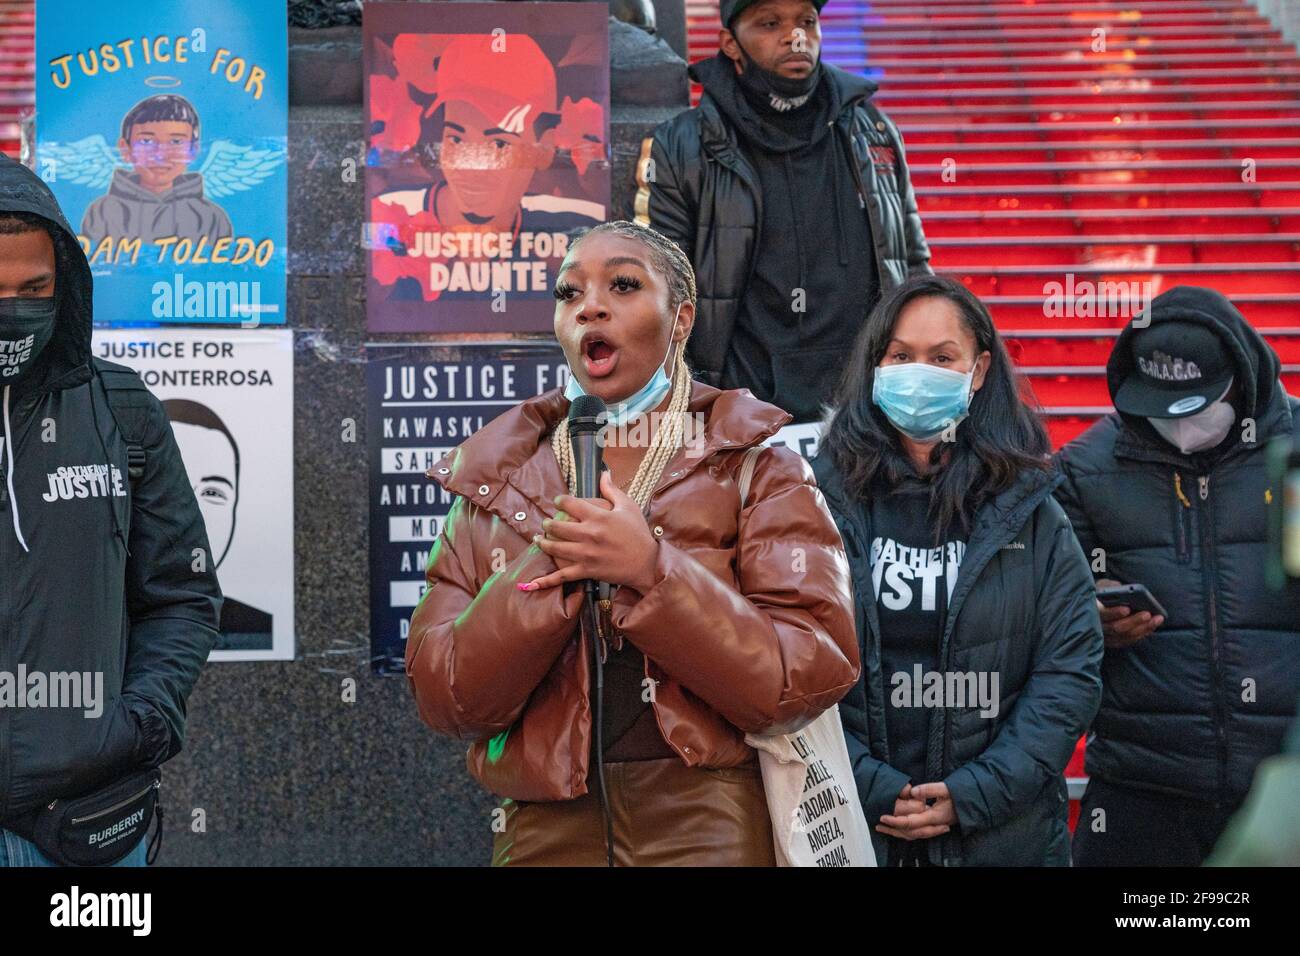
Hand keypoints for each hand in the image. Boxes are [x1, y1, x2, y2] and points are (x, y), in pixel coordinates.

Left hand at [521, 470, 659, 593]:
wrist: (647, 563)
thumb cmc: (638, 533)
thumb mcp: (628, 507)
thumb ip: (612, 490)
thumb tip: (603, 473)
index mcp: (598, 517)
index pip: (570, 503)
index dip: (560, 500)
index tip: (558, 501)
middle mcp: (588, 534)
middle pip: (558, 526)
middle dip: (548, 523)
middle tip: (546, 522)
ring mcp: (585, 554)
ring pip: (555, 547)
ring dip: (543, 542)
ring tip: (539, 539)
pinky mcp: (586, 571)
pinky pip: (562, 576)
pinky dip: (546, 581)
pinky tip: (531, 583)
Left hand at [877, 781, 955, 840]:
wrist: (973, 802)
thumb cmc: (960, 794)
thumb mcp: (946, 788)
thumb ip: (929, 789)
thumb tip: (913, 791)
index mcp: (934, 817)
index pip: (911, 822)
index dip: (896, 821)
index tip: (883, 817)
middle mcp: (933, 824)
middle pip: (909, 832)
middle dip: (893, 830)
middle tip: (879, 825)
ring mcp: (934, 826)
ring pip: (913, 834)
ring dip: (898, 833)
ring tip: (884, 829)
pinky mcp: (934, 825)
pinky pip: (917, 832)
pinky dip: (906, 832)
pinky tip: (899, 830)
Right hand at [1095, 578, 1163, 648]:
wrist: (1096, 606)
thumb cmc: (1101, 594)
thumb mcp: (1101, 586)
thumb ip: (1108, 586)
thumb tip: (1119, 587)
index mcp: (1093, 611)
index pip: (1102, 614)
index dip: (1114, 613)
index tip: (1127, 609)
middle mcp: (1098, 627)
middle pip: (1116, 627)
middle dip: (1134, 621)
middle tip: (1147, 613)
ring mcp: (1106, 637)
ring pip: (1126, 636)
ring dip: (1143, 628)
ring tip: (1157, 618)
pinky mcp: (1115, 641)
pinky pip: (1129, 640)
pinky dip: (1142, 633)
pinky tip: (1152, 625)